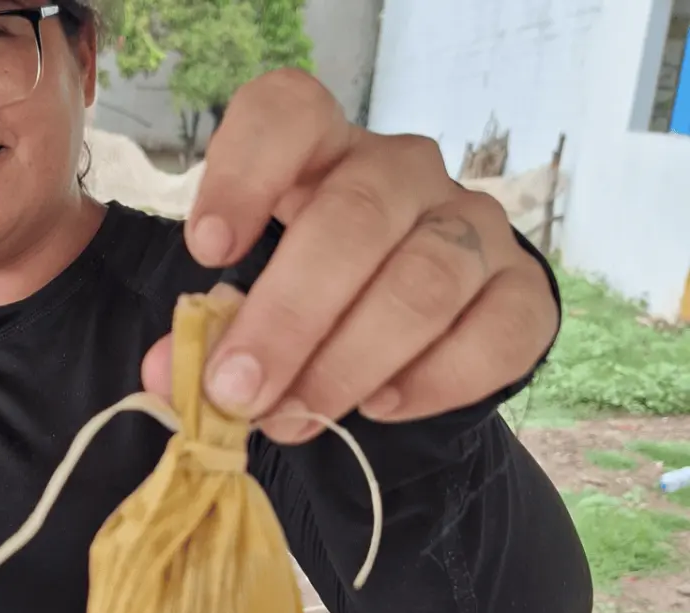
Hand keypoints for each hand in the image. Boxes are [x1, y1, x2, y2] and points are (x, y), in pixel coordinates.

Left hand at [140, 69, 558, 443]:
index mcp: (318, 148)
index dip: (243, 174)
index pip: (287, 113)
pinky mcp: (523, 290)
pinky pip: (494, 334)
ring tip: (294, 419)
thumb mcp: (248, 296)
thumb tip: (170, 380)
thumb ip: (207, 331)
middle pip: (353, 218)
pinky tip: (378, 408)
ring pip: (423, 282)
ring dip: (348, 363)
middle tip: (237, 391)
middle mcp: (401, 170)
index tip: (205, 252)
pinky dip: (431, 382)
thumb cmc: (311, 293)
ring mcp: (473, 223)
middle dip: (287, 316)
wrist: (410, 327)